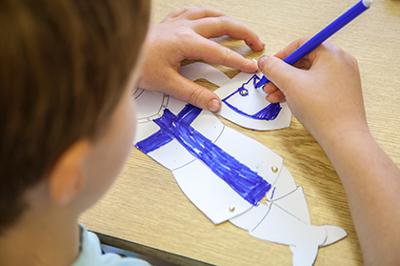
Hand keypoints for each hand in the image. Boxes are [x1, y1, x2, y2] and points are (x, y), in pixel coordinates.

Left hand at [139, 7, 263, 111]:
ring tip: (241, 29)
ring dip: (229, 20)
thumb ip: (193, 94)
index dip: (239, 60)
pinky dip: (207, 14)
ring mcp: (177, 21)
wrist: (116, 51)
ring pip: (210, 13)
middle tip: (257, 43)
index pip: (220, 52)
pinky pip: (193, 10)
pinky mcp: (170, 21)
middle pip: (223, 24)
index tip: (253, 68)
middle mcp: (184, 27)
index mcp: (186, 42)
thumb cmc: (138, 66)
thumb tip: (214, 104)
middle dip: (244, 33)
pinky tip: (209, 18)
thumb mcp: (167, 84)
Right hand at [258, 39, 367, 145]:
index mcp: (332, 54)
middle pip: (304, 61)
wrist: (343, 138)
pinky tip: (286, 101)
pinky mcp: (340, 94)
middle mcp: (340, 63)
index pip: (302, 44)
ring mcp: (342, 79)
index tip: (269, 67)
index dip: (282, 55)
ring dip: (287, 85)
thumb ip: (274, 68)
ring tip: (273, 96)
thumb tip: (264, 60)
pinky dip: (300, 92)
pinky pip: (316, 87)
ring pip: (308, 76)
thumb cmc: (321, 108)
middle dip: (282, 74)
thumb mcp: (290, 83)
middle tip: (268, 84)